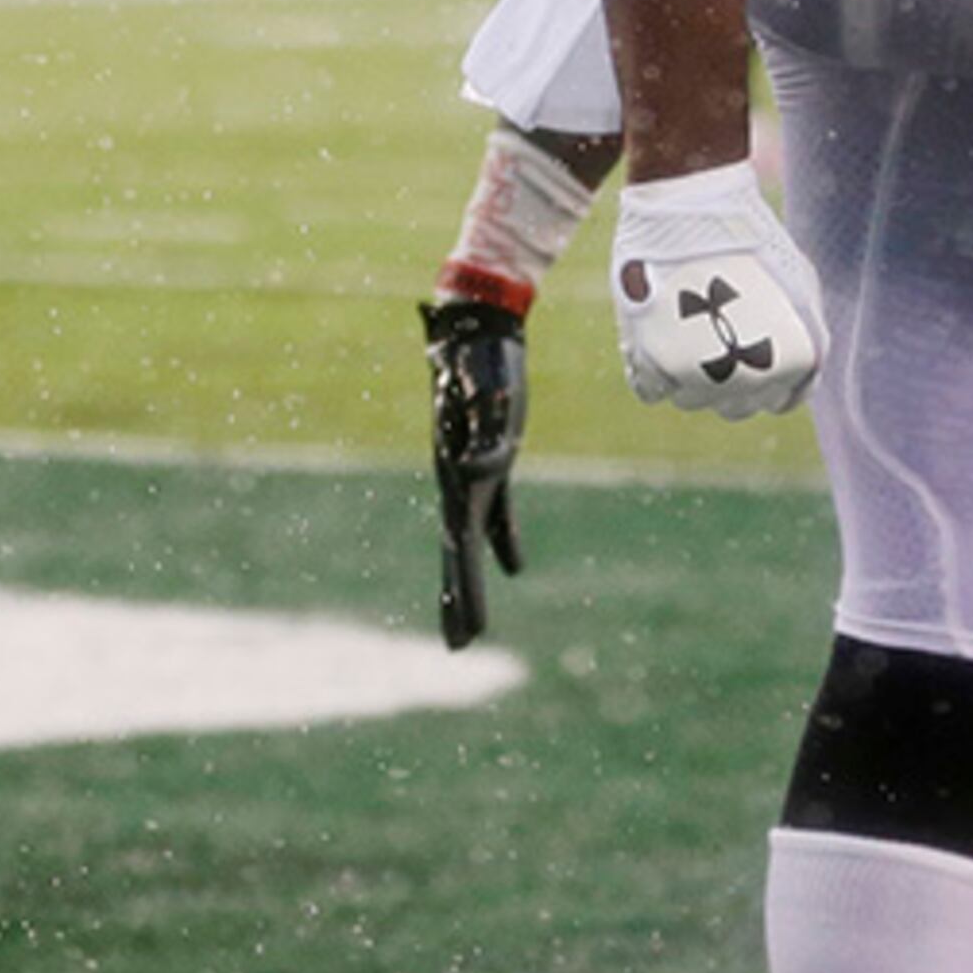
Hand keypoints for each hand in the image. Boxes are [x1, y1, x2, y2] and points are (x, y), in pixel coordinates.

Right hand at [422, 296, 528, 648]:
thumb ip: (486, 434)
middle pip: (458, 550)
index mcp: (457, 474)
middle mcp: (458, 478)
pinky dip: (507, 538)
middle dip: (459, 598)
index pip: (460, 545)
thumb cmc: (483, 359)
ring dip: (472, 577)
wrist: (477, 327)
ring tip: (472, 622)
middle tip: (459, 646)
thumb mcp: (489, 394)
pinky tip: (515, 566)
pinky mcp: (495, 454)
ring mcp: (473, 469)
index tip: (468, 631)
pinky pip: (499, 509)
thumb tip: (481, 473)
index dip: (465, 587)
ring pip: (473, 535)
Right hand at [610, 161, 827, 418]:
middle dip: (733, 383)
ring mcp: (693, 373)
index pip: (778, 402)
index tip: (757, 355)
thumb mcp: (799, 287)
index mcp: (789, 360)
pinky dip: (658, 374)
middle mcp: (743, 377)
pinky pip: (652, 392)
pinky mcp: (647, 358)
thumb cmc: (751, 241)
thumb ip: (805, 338)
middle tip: (723, 341)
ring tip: (694, 332)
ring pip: (691, 401)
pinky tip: (665, 339)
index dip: (770, 383)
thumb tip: (793, 387)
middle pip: (734, 407)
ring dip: (694, 379)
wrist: (692, 205)